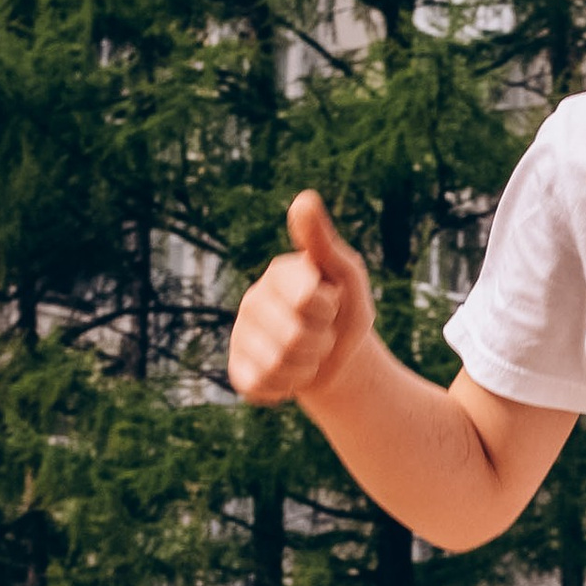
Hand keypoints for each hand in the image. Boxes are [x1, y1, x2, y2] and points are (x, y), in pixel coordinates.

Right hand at [228, 192, 374, 408]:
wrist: (340, 361)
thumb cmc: (344, 312)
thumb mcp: (346, 276)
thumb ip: (324, 242)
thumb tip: (304, 198)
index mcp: (278, 274)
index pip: (305, 298)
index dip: (328, 308)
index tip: (331, 301)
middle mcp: (252, 301)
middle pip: (293, 337)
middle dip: (321, 342)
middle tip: (322, 333)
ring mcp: (241, 337)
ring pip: (278, 364)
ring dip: (308, 367)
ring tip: (309, 353)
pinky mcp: (238, 371)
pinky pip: (262, 386)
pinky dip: (288, 387)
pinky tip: (291, 373)